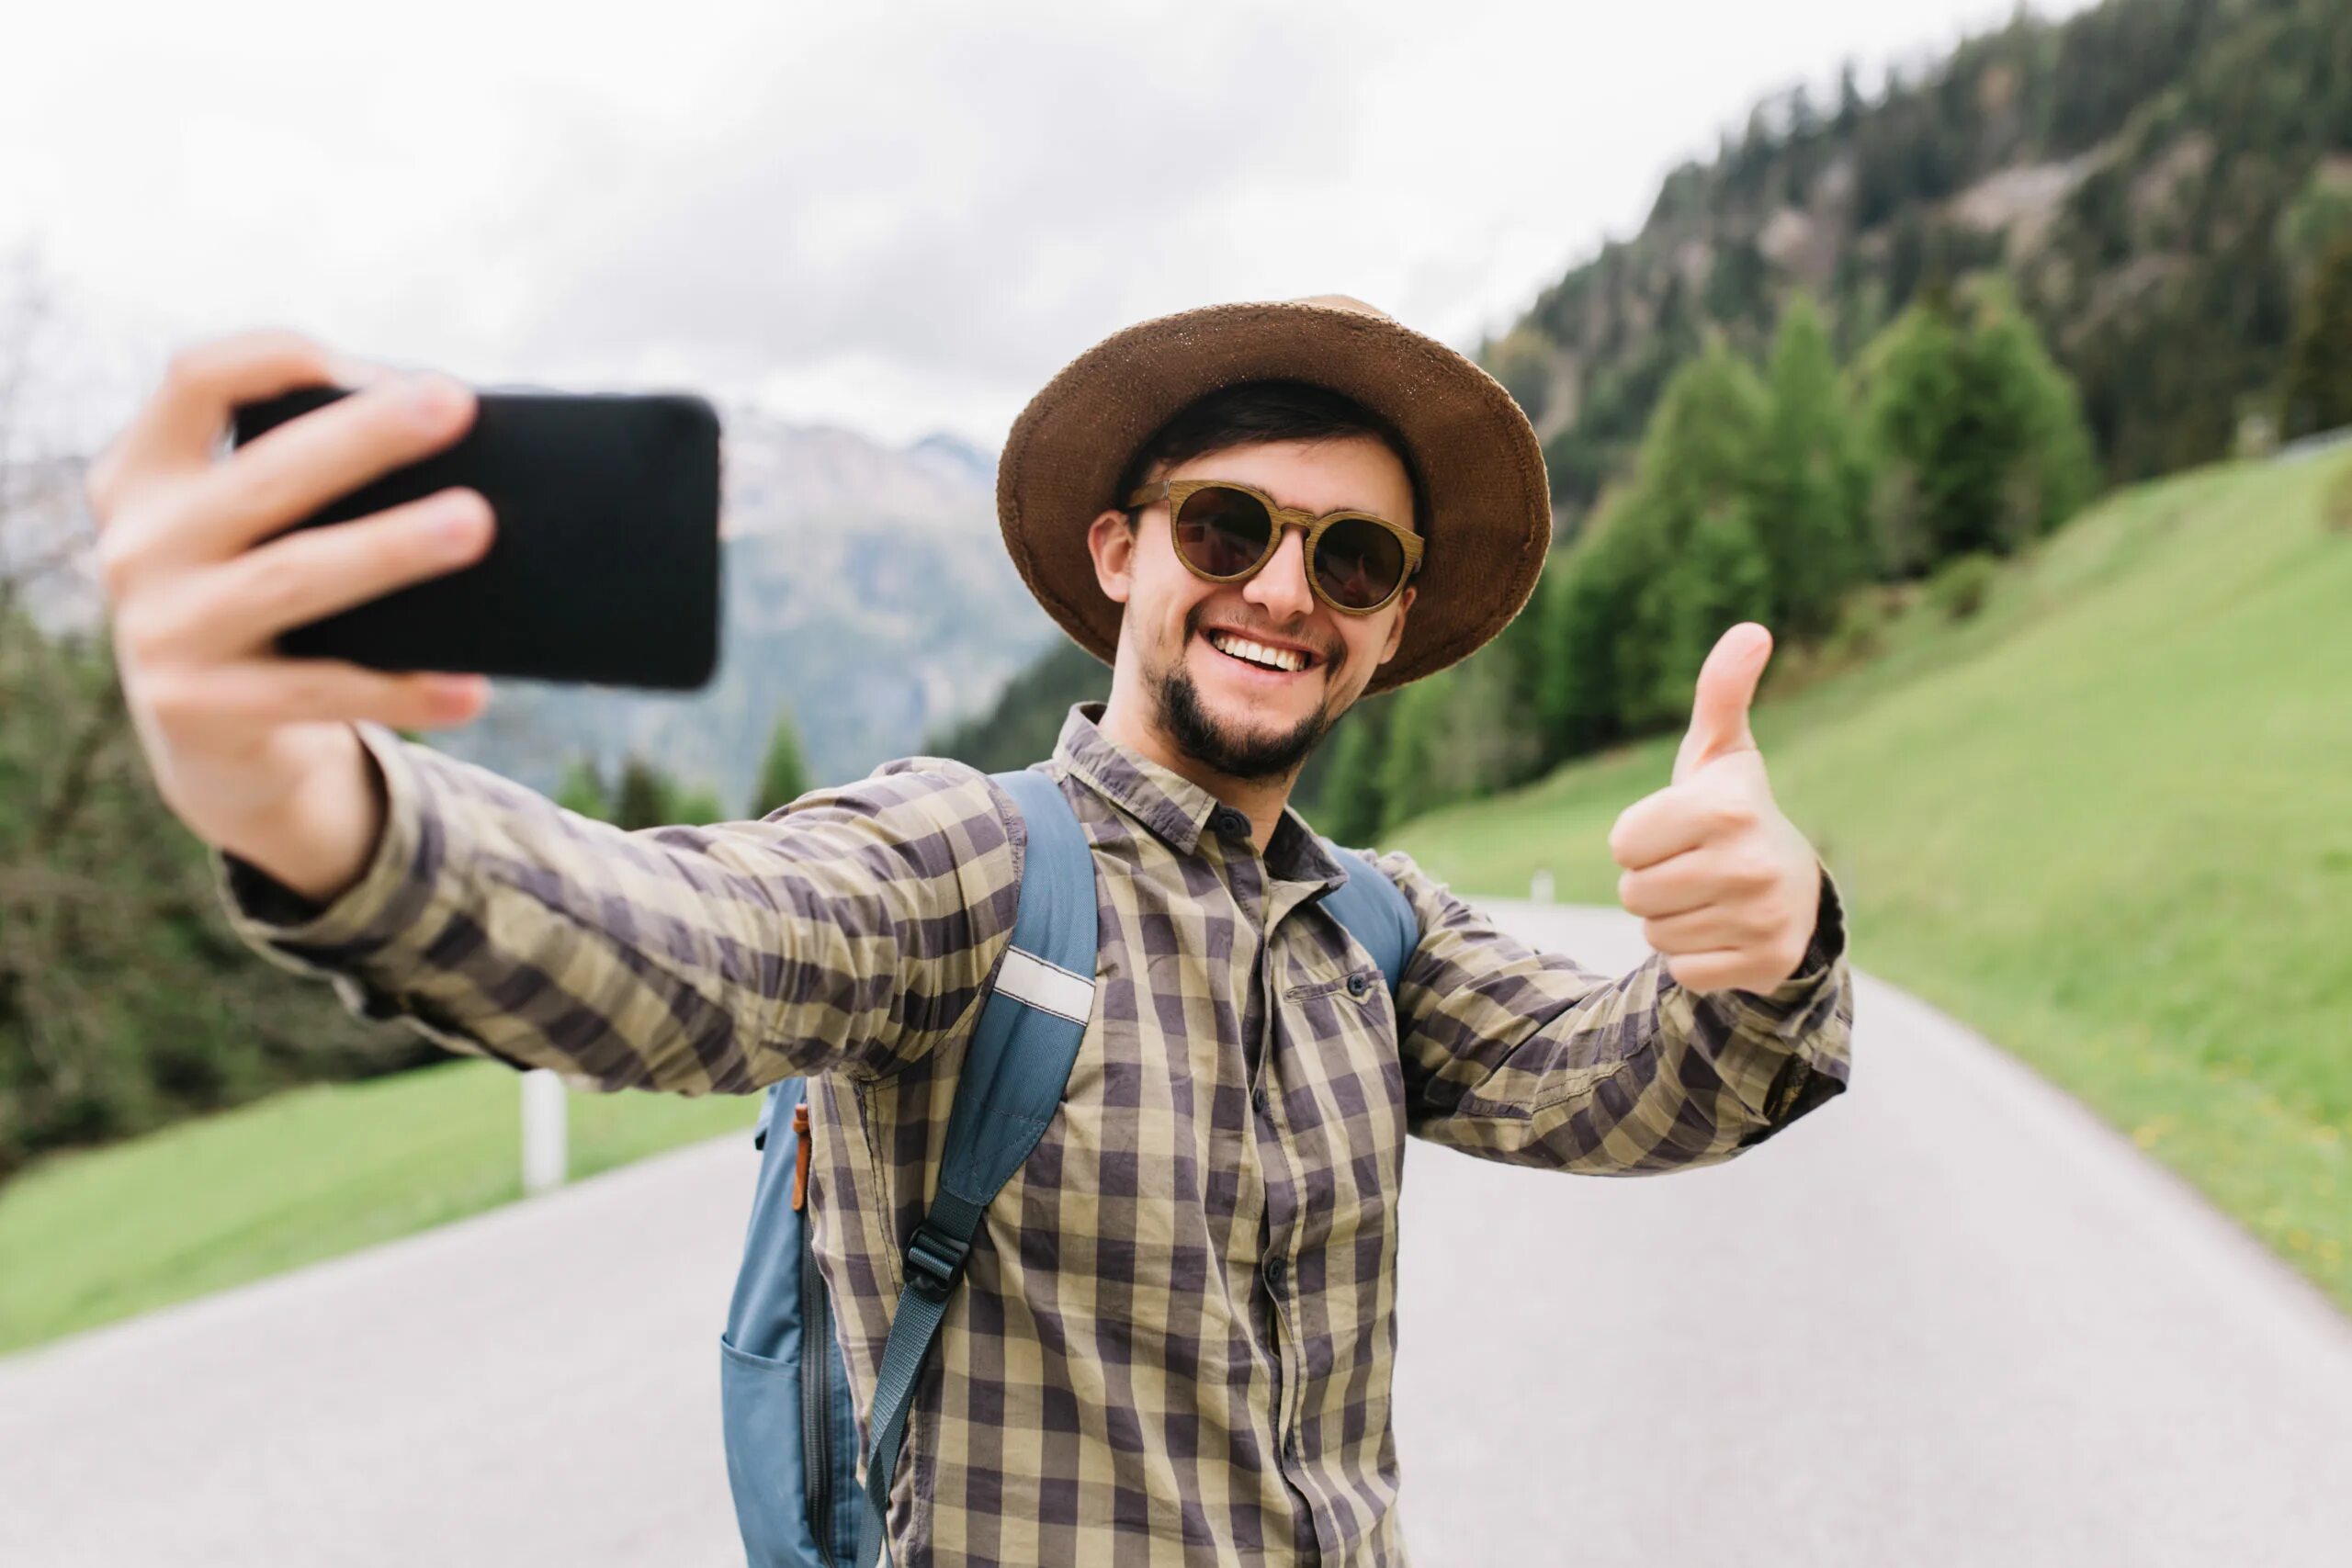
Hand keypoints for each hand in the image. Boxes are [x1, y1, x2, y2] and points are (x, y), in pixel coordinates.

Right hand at [84, 329, 493, 899]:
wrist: (217, 752)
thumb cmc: (269, 610)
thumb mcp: (257, 537)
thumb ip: (311, 490)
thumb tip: (457, 467)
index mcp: (147, 476)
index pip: (195, 380)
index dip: (278, 357)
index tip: (373, 367)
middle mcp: (138, 545)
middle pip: (265, 476)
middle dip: (366, 436)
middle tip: (455, 406)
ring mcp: (160, 630)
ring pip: (292, 576)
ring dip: (390, 546)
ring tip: (476, 525)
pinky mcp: (196, 709)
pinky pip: (319, 692)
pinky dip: (403, 689)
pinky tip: (470, 688)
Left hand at [1608, 622, 1824, 995]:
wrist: (1797, 889)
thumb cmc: (1733, 812)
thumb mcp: (1722, 753)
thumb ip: (1721, 692)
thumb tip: (1752, 630)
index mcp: (1729, 808)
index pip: (1623, 844)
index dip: (1641, 838)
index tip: (1680, 829)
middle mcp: (1750, 864)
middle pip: (1632, 892)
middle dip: (1652, 881)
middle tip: (1696, 865)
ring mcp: (1761, 919)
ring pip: (1653, 933)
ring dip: (1671, 918)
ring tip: (1711, 895)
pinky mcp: (1763, 965)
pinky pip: (1681, 970)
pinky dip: (1694, 955)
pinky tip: (1725, 929)